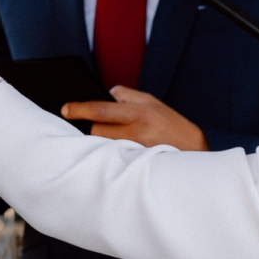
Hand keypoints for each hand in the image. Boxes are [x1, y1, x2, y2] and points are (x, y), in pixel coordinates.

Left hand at [60, 85, 207, 149]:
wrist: (194, 153)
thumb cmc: (172, 125)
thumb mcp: (153, 102)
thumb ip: (127, 95)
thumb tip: (106, 92)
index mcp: (140, 112)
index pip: (101, 109)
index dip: (79, 108)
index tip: (65, 109)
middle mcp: (136, 132)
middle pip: (97, 131)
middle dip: (92, 128)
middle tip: (89, 126)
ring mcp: (135, 151)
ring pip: (102, 145)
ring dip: (99, 142)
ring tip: (103, 139)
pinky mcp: (134, 165)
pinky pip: (111, 157)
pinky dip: (107, 153)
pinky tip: (107, 153)